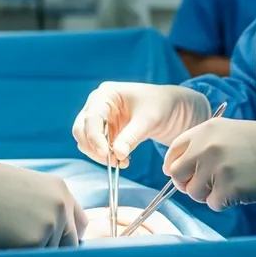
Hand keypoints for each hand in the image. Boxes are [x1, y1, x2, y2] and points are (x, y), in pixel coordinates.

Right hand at [0, 148, 86, 248]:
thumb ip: (47, 207)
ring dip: (33, 254)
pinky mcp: (35, 241)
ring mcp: (51, 223)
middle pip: (70, 243)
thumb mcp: (28, 189)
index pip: (80, 224)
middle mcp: (62, 205)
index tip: (55, 246)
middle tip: (28, 250)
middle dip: (52, 250)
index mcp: (61, 190)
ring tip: (8, 237)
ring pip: (50, 255)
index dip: (68, 237)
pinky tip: (2, 243)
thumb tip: (57, 238)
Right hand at [72, 81, 210, 166]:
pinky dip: (107, 156)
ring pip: (87, 140)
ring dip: (100, 154)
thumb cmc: (162, 105)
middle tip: (112, 161)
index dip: (94, 138)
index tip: (106, 155)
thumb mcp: (149, 120)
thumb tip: (117, 154)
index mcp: (106, 94)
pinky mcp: (108, 131)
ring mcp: (102, 118)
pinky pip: (99, 146)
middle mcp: (98, 104)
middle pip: (81, 129)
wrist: (174, 109)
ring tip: (122, 162)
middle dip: (94, 147)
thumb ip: (132, 136)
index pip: (91, 117)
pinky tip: (124, 160)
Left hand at [164, 119, 255, 217]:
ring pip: (194, 193)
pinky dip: (226, 204)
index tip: (184, 175)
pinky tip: (243, 192)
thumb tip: (180, 170)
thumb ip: (206, 145)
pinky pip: (214, 205)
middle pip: (177, 174)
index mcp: (207, 128)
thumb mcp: (232, 133)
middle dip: (188, 184)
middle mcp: (207, 145)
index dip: (175, 166)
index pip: (173, 150)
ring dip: (209, 196)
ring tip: (231, 187)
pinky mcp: (230, 188)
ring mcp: (218, 167)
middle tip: (206, 188)